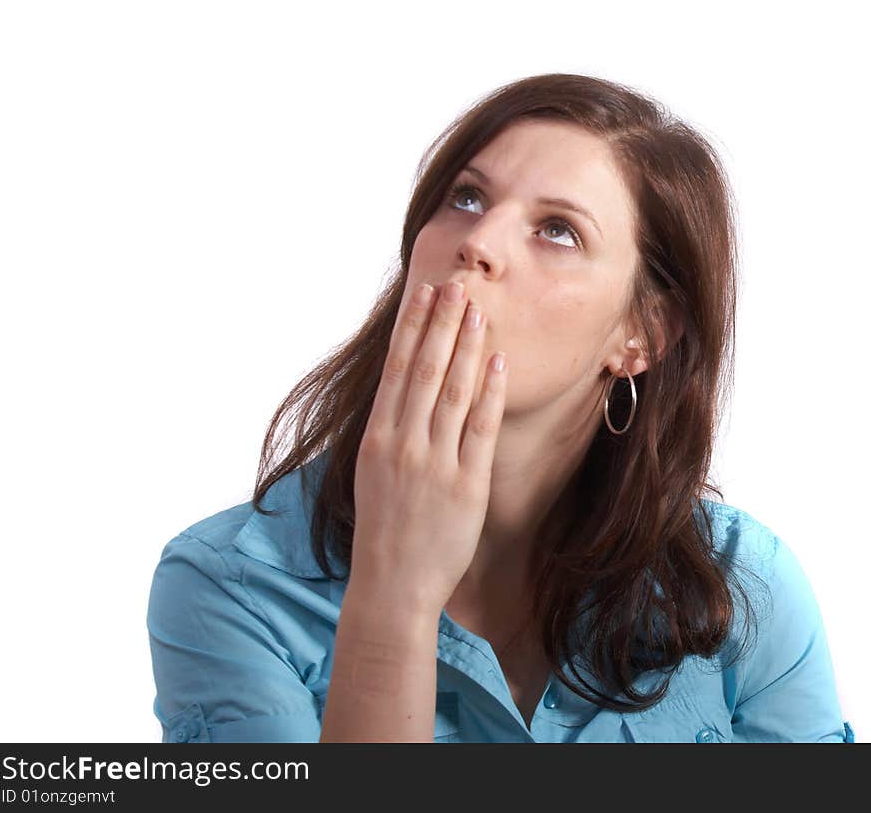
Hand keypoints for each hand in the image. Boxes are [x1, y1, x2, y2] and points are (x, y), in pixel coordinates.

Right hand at [351, 279, 507, 616]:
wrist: (392, 585)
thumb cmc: (383, 527)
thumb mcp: (374, 471)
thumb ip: (391, 430)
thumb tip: (408, 386)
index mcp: (377, 438)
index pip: (397, 370)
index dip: (412, 328)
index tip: (424, 294)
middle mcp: (403, 444)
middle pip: (425, 370)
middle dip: (442, 324)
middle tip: (456, 286)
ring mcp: (434, 464)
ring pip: (453, 391)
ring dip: (467, 347)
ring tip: (478, 312)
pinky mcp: (465, 485)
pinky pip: (479, 429)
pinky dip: (489, 393)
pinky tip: (498, 363)